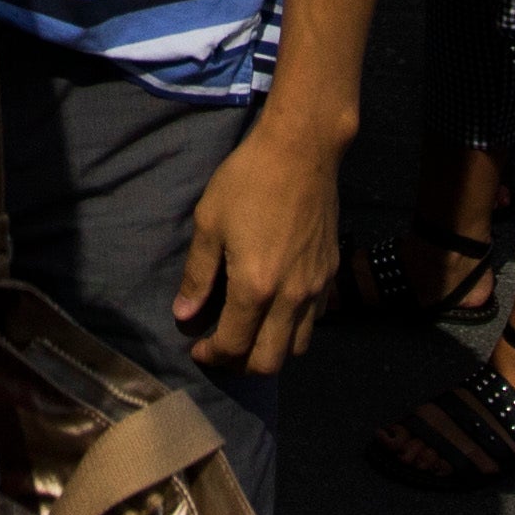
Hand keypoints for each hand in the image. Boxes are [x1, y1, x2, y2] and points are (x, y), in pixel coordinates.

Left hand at [174, 112, 342, 371]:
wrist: (302, 150)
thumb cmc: (248, 180)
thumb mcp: (210, 223)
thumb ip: (197, 275)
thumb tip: (184, 314)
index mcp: (256, 287)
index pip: (233, 346)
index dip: (212, 356)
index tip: (197, 348)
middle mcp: (291, 297)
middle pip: (269, 362)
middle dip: (240, 365)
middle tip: (220, 349)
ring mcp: (316, 288)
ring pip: (298, 348)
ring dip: (271, 351)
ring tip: (249, 333)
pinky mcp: (331, 274)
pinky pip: (315, 321)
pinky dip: (294, 329)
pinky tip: (276, 309)